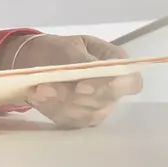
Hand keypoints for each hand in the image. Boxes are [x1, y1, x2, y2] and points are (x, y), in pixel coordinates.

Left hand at [1, 33, 141, 128]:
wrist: (39, 61)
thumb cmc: (61, 49)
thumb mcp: (72, 45)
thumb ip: (84, 59)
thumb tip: (95, 71)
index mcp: (116, 66)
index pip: (131, 82)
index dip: (114, 86)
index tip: (84, 84)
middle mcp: (112, 93)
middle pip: (105, 101)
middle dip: (76, 95)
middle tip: (52, 86)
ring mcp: (97, 110)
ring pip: (84, 113)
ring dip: (60, 101)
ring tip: (39, 88)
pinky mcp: (80, 121)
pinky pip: (68, 119)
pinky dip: (50, 107)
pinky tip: (36, 96)